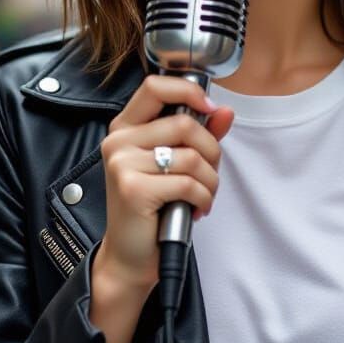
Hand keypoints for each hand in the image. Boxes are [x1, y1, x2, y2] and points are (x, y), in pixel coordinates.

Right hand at [98, 75, 233, 289]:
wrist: (130, 256)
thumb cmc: (154, 207)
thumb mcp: (177, 164)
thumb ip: (200, 134)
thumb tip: (224, 111)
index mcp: (126, 127)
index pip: (155, 86)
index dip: (188, 91)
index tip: (209, 109)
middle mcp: (119, 141)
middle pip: (185, 123)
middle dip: (211, 151)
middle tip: (208, 174)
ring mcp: (122, 164)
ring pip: (192, 156)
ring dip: (210, 181)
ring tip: (202, 196)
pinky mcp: (133, 189)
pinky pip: (188, 183)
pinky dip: (203, 198)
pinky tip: (195, 208)